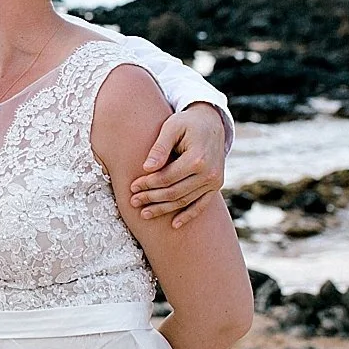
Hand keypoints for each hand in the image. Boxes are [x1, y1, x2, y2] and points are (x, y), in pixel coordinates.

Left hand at [129, 103, 226, 228]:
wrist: (212, 122)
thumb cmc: (187, 123)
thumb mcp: (171, 127)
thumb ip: (159, 147)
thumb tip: (146, 168)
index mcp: (198, 158)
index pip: (167, 177)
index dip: (148, 184)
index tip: (132, 187)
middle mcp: (209, 172)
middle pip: (175, 192)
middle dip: (152, 199)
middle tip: (133, 202)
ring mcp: (214, 181)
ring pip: (185, 200)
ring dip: (164, 209)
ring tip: (144, 213)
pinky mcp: (216, 185)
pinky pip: (201, 205)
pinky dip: (188, 215)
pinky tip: (174, 225)